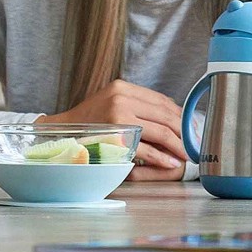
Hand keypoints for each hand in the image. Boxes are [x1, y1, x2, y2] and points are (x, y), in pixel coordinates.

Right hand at [37, 79, 186, 180]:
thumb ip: (135, 106)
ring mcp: (119, 116)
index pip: (161, 100)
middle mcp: (122, 97)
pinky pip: (147, 148)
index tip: (190, 128)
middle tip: (193, 144)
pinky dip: (162, 157)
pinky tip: (170, 163)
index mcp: (122, 87)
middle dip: (184, 132)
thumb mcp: (110, 103)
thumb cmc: (86, 123)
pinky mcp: (116, 136)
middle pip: (166, 115)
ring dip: (178, 145)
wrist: (57, 133)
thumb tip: (170, 116)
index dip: (180, 116)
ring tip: (186, 155)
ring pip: (161, 131)